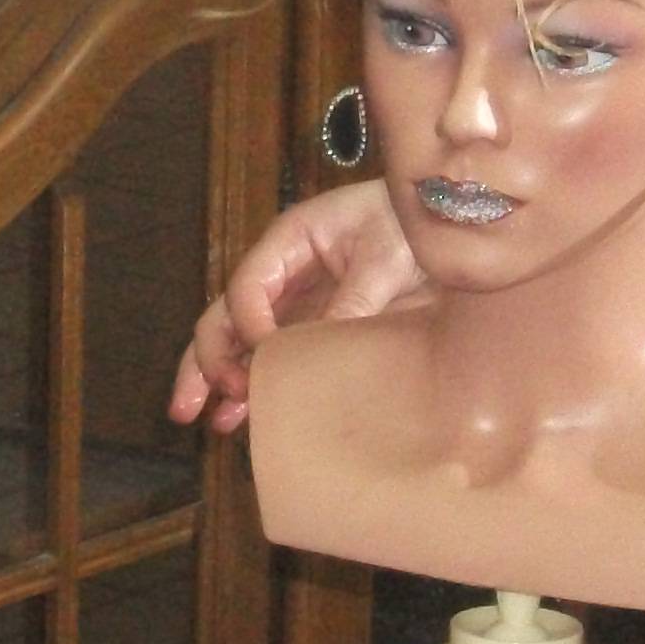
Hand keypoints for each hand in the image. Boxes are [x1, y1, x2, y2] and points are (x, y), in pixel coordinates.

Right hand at [166, 179, 421, 435]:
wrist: (449, 225)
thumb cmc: (410, 224)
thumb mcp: (387, 256)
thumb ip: (352, 299)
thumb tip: (319, 348)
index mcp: (290, 241)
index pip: (248, 287)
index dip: (248, 325)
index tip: (263, 357)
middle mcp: (281, 274)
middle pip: (224, 316)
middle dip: (205, 360)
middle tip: (195, 403)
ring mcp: (294, 303)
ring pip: (238, 342)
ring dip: (217, 379)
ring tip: (202, 419)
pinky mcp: (314, 328)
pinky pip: (274, 357)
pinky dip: (254, 386)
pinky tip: (237, 418)